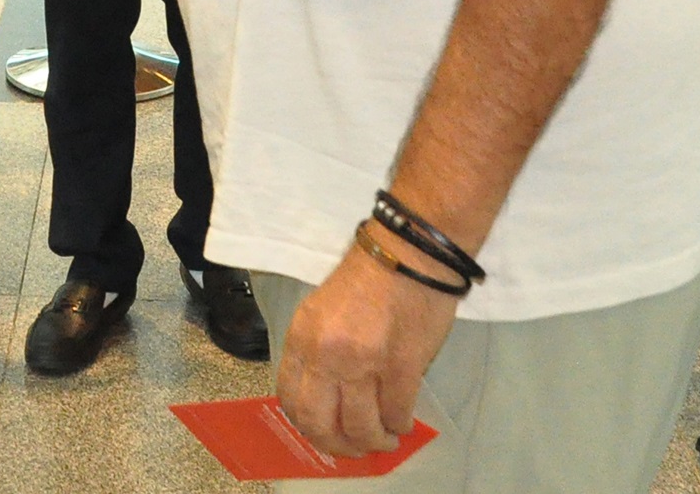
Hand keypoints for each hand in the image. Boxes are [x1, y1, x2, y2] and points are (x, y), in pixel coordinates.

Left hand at [275, 242, 460, 458]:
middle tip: (354, 448)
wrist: (408, 251)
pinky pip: (396, 413)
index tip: (322, 433)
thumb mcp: (321, 311)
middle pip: (321, 423)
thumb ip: (316, 352)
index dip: (307, 425)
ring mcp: (364, 364)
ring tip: (384, 440)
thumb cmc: (366, 277)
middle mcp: (326, 355)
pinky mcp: (401, 367)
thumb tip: (325, 396)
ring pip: (361, 427)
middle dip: (337, 445)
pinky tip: (403, 423)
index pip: (290, 398)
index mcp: (302, 338)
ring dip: (373, 442)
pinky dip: (399, 425)